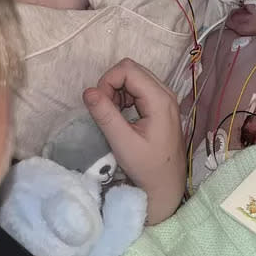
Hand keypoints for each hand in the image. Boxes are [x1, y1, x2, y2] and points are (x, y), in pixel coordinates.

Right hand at [83, 58, 184, 224]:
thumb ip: (105, 115)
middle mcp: (166, 93)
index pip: (128, 69)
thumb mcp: (123, 143)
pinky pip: (139, 88)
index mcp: (160, 99)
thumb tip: (88, 91)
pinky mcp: (161, 105)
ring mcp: (165, 98)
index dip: (108, 81)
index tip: (99, 104)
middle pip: (132, 70)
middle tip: (104, 109)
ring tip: (112, 115)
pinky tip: (120, 115)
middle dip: (112, 84)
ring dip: (117, 90)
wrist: (167, 185)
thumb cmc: (147, 168)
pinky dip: (124, 96)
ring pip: (135, 77)